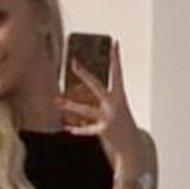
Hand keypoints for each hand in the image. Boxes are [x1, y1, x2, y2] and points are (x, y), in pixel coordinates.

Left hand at [59, 41, 140, 161]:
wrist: (132, 144)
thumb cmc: (122, 123)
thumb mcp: (116, 107)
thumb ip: (101, 99)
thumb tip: (82, 90)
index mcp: (120, 96)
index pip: (118, 73)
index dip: (116, 58)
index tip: (115, 43)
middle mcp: (114, 104)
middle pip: (97, 85)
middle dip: (84, 74)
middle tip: (73, 63)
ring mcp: (109, 117)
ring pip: (86, 110)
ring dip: (70, 106)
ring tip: (57, 101)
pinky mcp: (104, 130)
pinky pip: (87, 129)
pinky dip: (77, 130)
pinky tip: (68, 129)